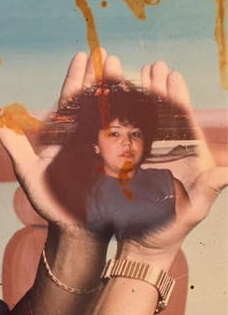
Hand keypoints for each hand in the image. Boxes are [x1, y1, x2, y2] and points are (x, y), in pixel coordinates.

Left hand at [0, 49, 124, 231]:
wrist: (75, 229)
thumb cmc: (51, 201)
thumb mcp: (28, 171)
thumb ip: (14, 145)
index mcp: (67, 133)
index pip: (72, 99)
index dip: (77, 78)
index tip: (82, 55)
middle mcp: (89, 136)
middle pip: (96, 100)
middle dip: (101, 77)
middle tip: (106, 53)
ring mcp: (108, 147)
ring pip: (115, 112)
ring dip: (120, 91)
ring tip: (122, 68)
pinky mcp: (124, 162)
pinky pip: (132, 135)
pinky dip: (137, 117)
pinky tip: (142, 98)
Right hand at [118, 61, 226, 257]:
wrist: (140, 249)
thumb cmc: (171, 230)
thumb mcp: (195, 207)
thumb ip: (213, 184)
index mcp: (182, 157)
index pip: (180, 119)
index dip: (176, 96)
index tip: (171, 73)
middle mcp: (159, 154)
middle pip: (156, 114)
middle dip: (153, 88)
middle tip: (150, 64)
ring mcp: (137, 159)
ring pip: (133, 121)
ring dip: (130, 98)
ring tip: (127, 75)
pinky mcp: (116, 168)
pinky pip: (112, 139)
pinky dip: (108, 120)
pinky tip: (102, 105)